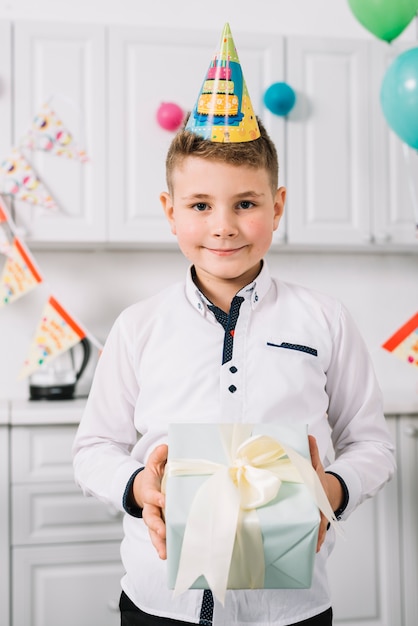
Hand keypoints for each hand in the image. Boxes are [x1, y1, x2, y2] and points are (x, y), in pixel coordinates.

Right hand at [132, 444, 167, 558]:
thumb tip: (165, 446)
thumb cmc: (154, 476)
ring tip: (164, 553)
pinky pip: (160, 538)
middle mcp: (150, 507)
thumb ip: (158, 455)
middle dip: (156, 526)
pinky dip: (164, 547)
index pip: (152, 496)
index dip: (157, 498)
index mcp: (150, 491)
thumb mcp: (154, 462)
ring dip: (158, 543)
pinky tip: (170, 556)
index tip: (163, 501)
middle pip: (151, 518)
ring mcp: (154, 519)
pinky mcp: (160, 526)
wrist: (144, 488)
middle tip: (162, 532)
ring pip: (154, 533)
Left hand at [308, 435, 342, 552]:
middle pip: (322, 520)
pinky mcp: (315, 522)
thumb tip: (309, 435)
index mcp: (317, 493)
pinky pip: (315, 533)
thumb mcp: (315, 465)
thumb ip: (312, 452)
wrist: (328, 490)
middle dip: (320, 532)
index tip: (319, 520)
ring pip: (319, 529)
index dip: (319, 510)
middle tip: (316, 543)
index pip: (319, 502)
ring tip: (314, 550)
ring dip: (317, 539)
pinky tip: (312, 550)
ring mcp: (319, 516)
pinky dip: (316, 541)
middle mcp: (320, 506)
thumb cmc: (317, 479)